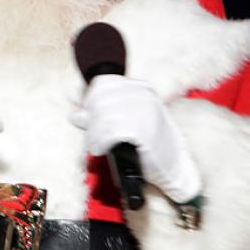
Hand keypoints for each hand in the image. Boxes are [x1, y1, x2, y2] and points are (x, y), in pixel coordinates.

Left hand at [70, 74, 200, 203]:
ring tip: (95, 146)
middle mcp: (143, 95)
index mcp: (141, 88)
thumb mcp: (128, 122)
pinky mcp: (142, 130)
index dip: (90, 101)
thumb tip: (75, 116)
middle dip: (90, 121)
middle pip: (99, 101)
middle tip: (91, 137)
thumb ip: (103, 114)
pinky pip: (109, 132)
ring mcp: (145, 111)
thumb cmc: (150, 144)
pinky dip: (100, 142)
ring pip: (102, 117)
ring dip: (93, 135)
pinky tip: (101, 149)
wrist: (175, 166)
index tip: (89, 117)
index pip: (102, 83)